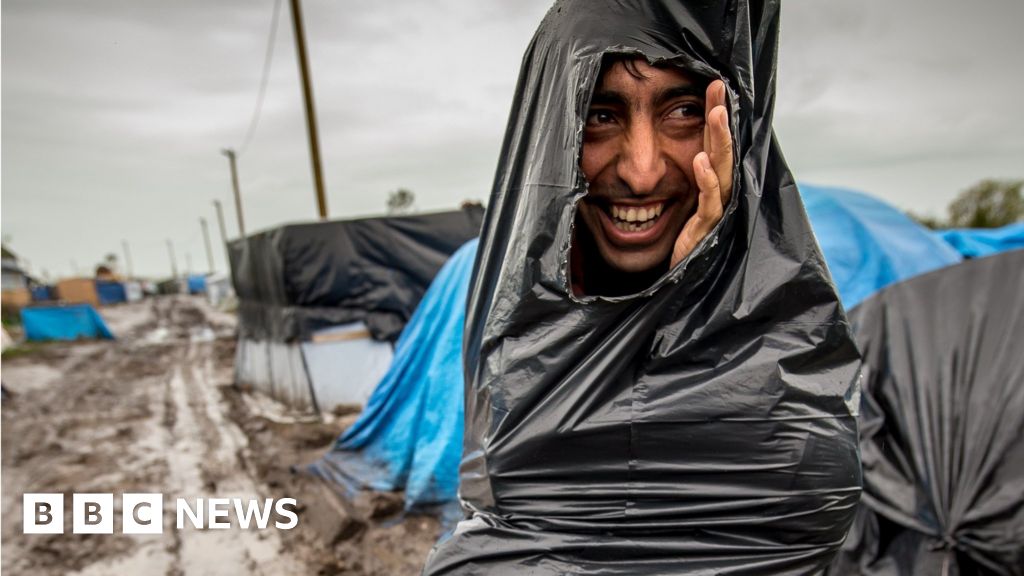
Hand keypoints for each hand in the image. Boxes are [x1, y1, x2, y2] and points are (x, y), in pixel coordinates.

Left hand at [670, 79, 733, 267]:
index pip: (711, 141)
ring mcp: (714, 211)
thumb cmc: (668, 240)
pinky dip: (706, 180)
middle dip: (721, 118)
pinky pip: (710, 202)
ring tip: (716, 114)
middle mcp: (715, 193)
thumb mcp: (661, 200)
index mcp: (705, 183)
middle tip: (717, 88)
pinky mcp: (706, 230)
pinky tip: (698, 161)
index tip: (712, 84)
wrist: (671, 281)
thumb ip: (658, 174)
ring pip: (723, 170)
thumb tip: (631, 143)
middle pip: (723, 149)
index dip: (713, 114)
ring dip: (719, 141)